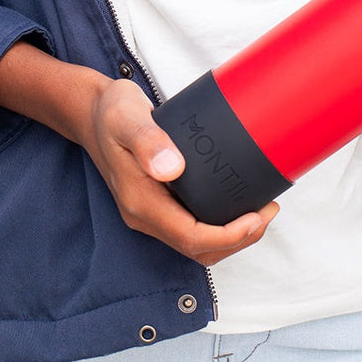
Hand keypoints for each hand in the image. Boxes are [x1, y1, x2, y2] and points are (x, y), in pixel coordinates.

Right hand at [0, 43, 278, 261]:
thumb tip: (172, 169)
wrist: (92, 112)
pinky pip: (193, 227)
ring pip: (198, 243)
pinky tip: (240, 202)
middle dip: (239, 239)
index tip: (258, 216)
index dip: (229, 236)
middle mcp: (145, 214)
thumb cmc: (111, 113)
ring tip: (262, 209)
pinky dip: (221, 224)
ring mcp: (152, 212)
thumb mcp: (127, 118)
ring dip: (234, 236)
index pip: (191, 238)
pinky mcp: (159, 202)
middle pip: (199, 249)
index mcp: (140, 203)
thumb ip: (148, 141)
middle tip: (269, 210)